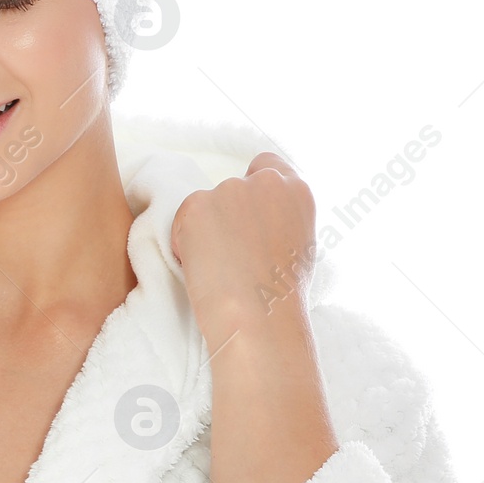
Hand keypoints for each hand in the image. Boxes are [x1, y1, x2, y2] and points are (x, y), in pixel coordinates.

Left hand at [169, 151, 317, 342]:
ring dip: (204, 230)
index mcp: (297, 190)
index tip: (245, 212)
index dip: (252, 188)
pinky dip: (183, 242)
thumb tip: (263, 220)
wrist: (259, 316)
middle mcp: (264, 181)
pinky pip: (182, 221)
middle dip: (225, 215)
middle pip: (232, 188)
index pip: (267, 166)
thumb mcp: (301, 245)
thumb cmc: (282, 296)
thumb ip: (282, 218)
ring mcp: (228, 190)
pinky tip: (202, 268)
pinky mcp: (195, 204)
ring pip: (205, 205)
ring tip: (219, 268)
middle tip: (229, 254)